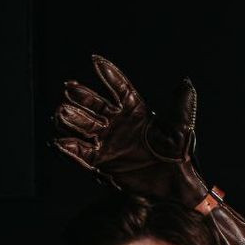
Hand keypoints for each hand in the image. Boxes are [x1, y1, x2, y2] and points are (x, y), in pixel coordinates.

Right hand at [52, 55, 208, 204]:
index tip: (95, 60)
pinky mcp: (101, 162)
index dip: (107, 74)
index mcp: (135, 110)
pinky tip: (59, 142)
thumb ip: (181, 106)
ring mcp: (107, 141)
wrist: (174, 184)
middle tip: (69, 90)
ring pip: (82, 126)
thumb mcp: (181, 128)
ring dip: (70, 119)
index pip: (119, 88)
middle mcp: (117, 123)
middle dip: (80, 97)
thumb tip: (185, 82)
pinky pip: (80, 153)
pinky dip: (68, 148)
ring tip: (61, 113)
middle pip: (93, 105)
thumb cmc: (179, 154)